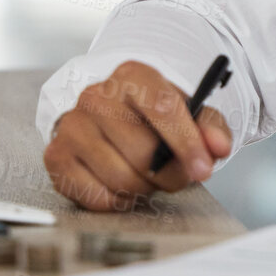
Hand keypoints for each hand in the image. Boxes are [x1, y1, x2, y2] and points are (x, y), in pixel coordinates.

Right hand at [43, 60, 231, 211]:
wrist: (112, 115)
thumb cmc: (154, 115)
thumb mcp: (189, 112)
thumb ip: (210, 128)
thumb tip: (219, 147)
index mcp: (133, 75)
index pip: (163, 108)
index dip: (187, 144)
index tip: (204, 170)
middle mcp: (96, 96)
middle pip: (144, 153)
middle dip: (170, 174)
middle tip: (177, 175)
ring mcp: (72, 125)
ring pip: (122, 179)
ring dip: (146, 188)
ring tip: (150, 176)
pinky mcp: (56, 156)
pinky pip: (98, 197)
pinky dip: (120, 200)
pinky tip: (124, 182)